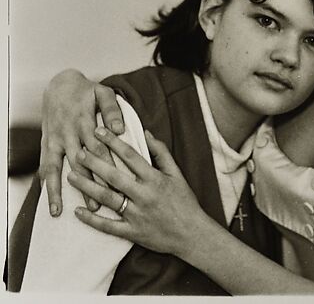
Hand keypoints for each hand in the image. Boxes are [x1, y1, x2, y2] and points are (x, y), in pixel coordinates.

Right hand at [39, 69, 124, 215]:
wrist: (60, 85)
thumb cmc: (87, 92)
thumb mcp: (103, 92)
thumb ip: (112, 110)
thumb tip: (119, 129)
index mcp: (86, 121)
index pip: (99, 148)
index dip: (107, 166)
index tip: (117, 184)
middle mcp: (69, 133)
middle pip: (80, 162)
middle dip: (88, 184)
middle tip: (98, 205)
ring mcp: (56, 140)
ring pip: (57, 168)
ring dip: (59, 190)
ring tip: (61, 211)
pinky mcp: (47, 145)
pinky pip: (45, 167)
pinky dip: (46, 185)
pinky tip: (49, 202)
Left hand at [69, 128, 205, 257]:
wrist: (192, 233)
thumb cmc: (185, 201)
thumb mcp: (177, 173)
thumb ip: (161, 152)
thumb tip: (146, 133)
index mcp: (155, 178)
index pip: (130, 155)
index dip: (113, 142)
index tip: (99, 131)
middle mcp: (144, 195)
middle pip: (114, 176)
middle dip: (94, 162)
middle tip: (79, 151)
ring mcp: (137, 214)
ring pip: (108, 198)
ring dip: (88, 187)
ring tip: (72, 176)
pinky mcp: (132, 232)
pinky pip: (108, 226)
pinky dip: (92, 219)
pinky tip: (78, 211)